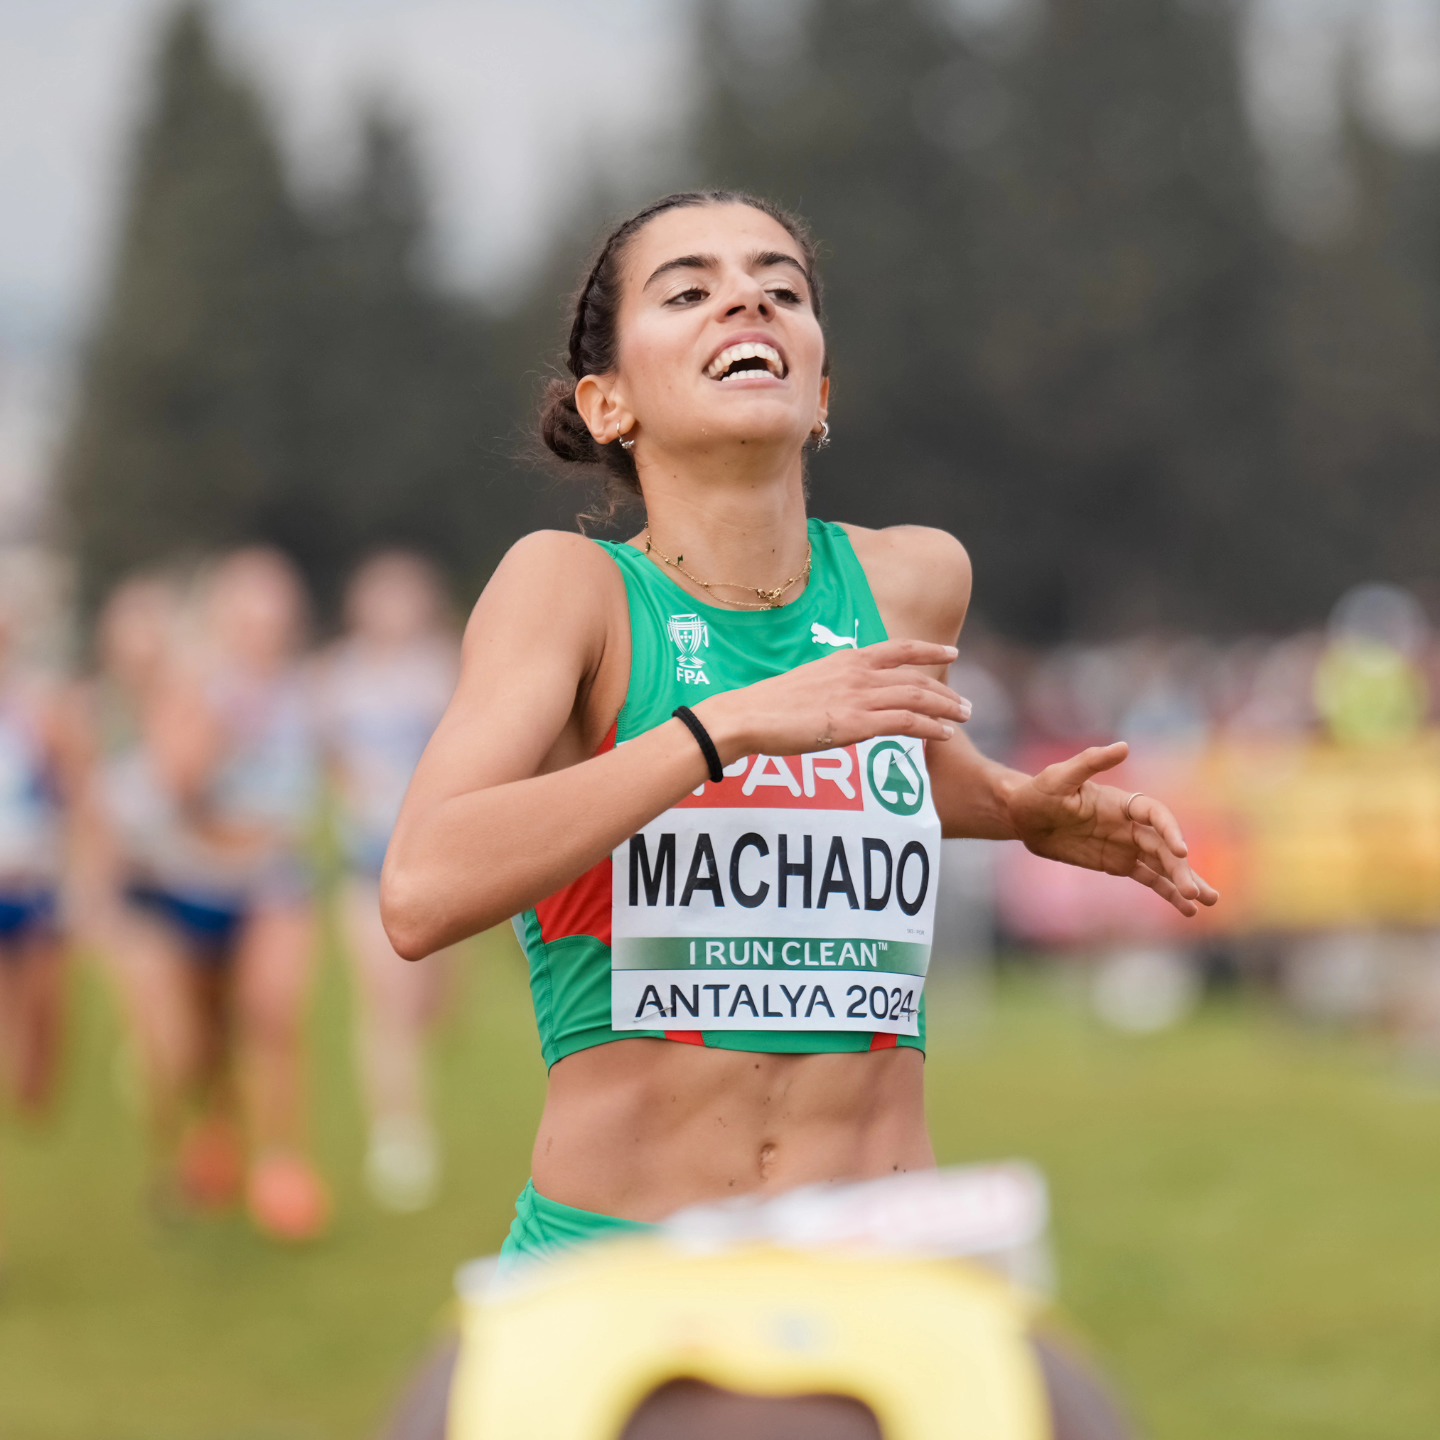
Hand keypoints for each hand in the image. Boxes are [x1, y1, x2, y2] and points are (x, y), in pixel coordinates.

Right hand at [695, 639, 970, 761]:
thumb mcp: (809, 683)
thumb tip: (847, 699)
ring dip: (946, 708)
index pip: (898, 648)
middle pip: (916, 677)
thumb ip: (836, 686)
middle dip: (946, 690)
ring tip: (965, 718)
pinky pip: (905, 722)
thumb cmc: (770, 705)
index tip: (951, 651)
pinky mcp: (856, 723)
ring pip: (918, 698)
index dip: (929, 649)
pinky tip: (944, 734)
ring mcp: (858, 696)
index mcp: (846, 659)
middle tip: (966, 704)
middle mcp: (858, 672)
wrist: (749, 716)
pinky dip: (930, 727)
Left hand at [1007, 741, 1219, 917]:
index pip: (1154, 815)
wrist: (1023, 816)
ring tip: (1207, 902)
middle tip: (1200, 893)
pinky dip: (1167, 892)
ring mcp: (1127, 845)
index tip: (1180, 850)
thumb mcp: (1060, 776)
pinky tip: (1186, 909)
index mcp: (1121, 802)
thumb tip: (1123, 746)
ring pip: (1163, 865)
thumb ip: (1091, 762)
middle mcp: (1130, 824)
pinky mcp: (1118, 864)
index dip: (1170, 830)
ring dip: (1185, 882)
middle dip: (1183, 868)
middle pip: (1164, 846)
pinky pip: (1149, 879)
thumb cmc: (1039, 791)